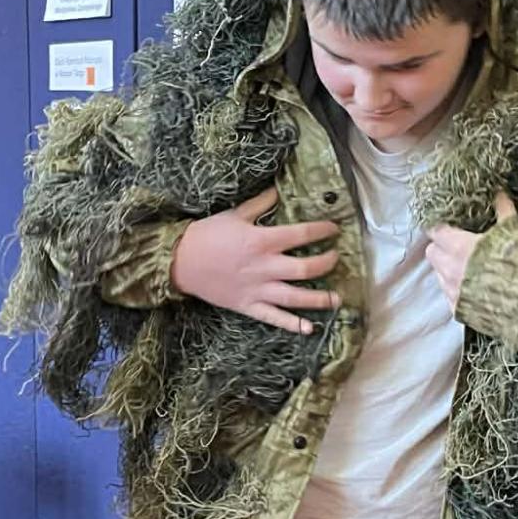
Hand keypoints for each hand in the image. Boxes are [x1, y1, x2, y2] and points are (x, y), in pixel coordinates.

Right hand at [171, 187, 340, 334]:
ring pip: (295, 297)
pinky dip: (292, 325)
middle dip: (326, 264)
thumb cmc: (207, 235)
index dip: (321, 231)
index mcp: (261, 241)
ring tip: (337, 298)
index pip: (301, 235)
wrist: (179, 261)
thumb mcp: (234, 214)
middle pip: (305, 269)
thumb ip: (260, 204)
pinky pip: (273, 318)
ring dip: (319, 299)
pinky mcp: (248, 306)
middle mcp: (264, 267)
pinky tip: (309, 328)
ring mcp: (257, 289)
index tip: (333, 229)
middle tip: (336, 259)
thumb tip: (279, 190)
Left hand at [427, 193, 517, 310]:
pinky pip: (449, 296)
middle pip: (432, 252)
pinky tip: (472, 287)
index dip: (442, 226)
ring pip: (438, 274)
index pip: (436, 231)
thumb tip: (500, 193)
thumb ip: (504, 212)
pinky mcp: (460, 311)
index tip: (450, 224)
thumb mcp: (515, 232)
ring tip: (468, 266)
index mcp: (459, 247)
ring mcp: (453, 292)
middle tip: (457, 244)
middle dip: (441, 247)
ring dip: (447, 268)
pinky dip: (456, 288)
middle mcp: (450, 270)